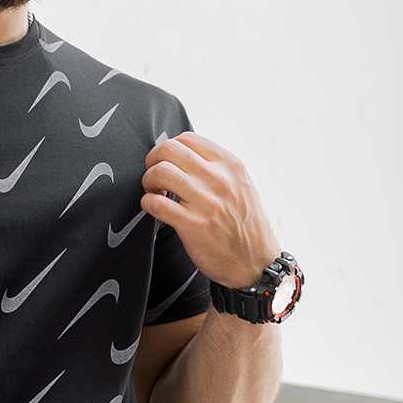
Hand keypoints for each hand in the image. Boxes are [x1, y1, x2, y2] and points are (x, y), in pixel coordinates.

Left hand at [141, 132, 280, 288]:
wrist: (254, 263)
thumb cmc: (243, 225)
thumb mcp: (240, 185)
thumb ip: (216, 167)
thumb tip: (182, 153)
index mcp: (231, 165)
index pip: (187, 138)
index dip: (168, 148)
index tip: (165, 162)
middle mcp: (220, 180)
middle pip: (169, 150)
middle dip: (152, 161)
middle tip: (153, 177)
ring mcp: (206, 202)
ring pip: (160, 172)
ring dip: (148, 181)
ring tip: (155, 192)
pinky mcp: (193, 225)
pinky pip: (156, 203)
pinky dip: (147, 203)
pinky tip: (154, 208)